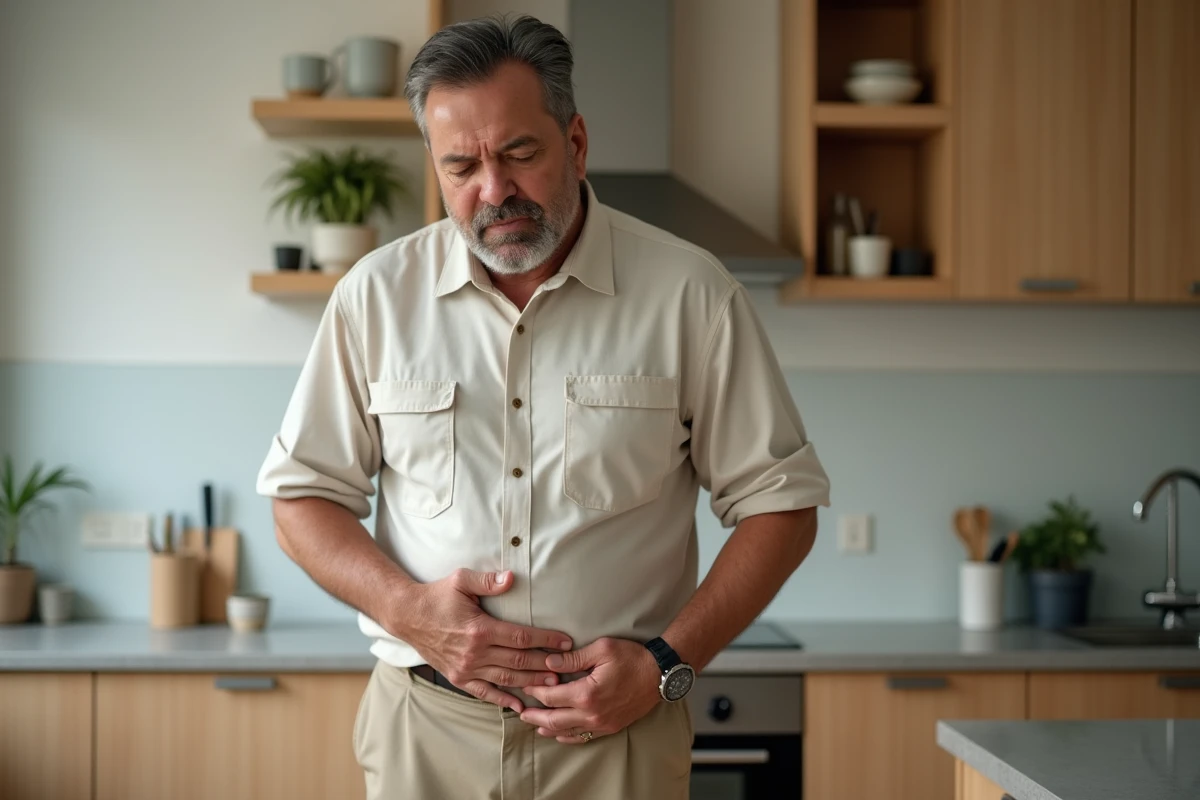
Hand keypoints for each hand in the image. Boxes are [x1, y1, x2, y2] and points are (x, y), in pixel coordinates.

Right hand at [398, 569, 573, 712]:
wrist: (407, 616)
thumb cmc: (436, 596)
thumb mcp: (460, 580)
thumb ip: (487, 581)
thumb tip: (511, 577)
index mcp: (480, 629)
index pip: (522, 637)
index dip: (546, 639)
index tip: (566, 641)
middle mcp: (475, 653)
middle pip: (519, 662)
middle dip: (546, 664)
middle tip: (568, 667)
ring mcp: (466, 668)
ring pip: (506, 679)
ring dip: (531, 683)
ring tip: (553, 684)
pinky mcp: (458, 677)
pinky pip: (484, 693)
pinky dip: (503, 700)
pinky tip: (519, 706)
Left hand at [518, 637, 661, 743]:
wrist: (660, 674)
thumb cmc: (633, 658)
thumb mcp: (602, 649)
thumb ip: (573, 658)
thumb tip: (549, 662)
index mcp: (586, 693)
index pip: (551, 696)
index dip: (536, 691)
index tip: (526, 685)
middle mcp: (592, 713)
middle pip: (554, 719)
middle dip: (535, 716)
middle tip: (521, 712)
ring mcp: (601, 723)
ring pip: (567, 732)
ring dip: (548, 728)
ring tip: (534, 723)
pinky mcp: (610, 727)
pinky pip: (584, 737)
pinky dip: (568, 737)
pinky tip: (559, 734)